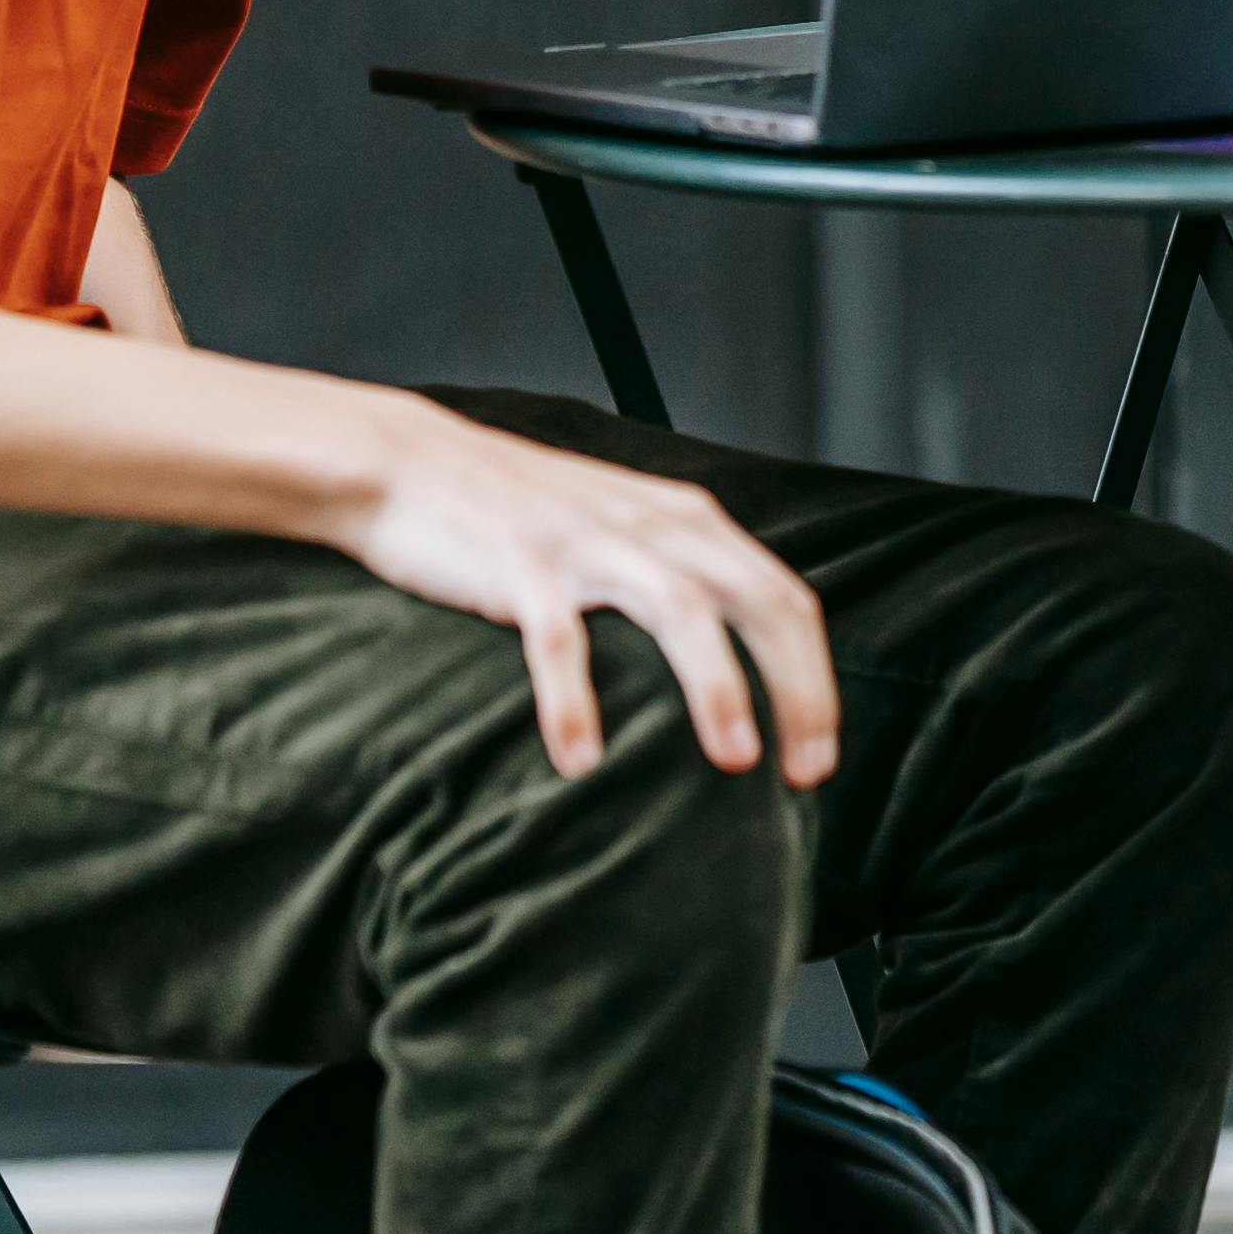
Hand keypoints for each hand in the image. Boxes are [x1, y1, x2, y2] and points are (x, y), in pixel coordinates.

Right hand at [330, 412, 842, 784]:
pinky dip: (574, 700)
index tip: (820, 755)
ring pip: (681, 610)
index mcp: (689, 522)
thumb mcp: (625, 531)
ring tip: (734, 760)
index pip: (785, 598)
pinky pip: (559, 638)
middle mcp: (655, 527)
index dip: (816, 677)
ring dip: (717, 686)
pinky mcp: (522, 565)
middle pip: (759, 603)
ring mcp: (590, 543)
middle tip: (806, 771)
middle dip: (797, 689)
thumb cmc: (522, 514)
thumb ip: (680, 577)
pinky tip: (580, 759)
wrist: (412, 462)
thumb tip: (733, 666)